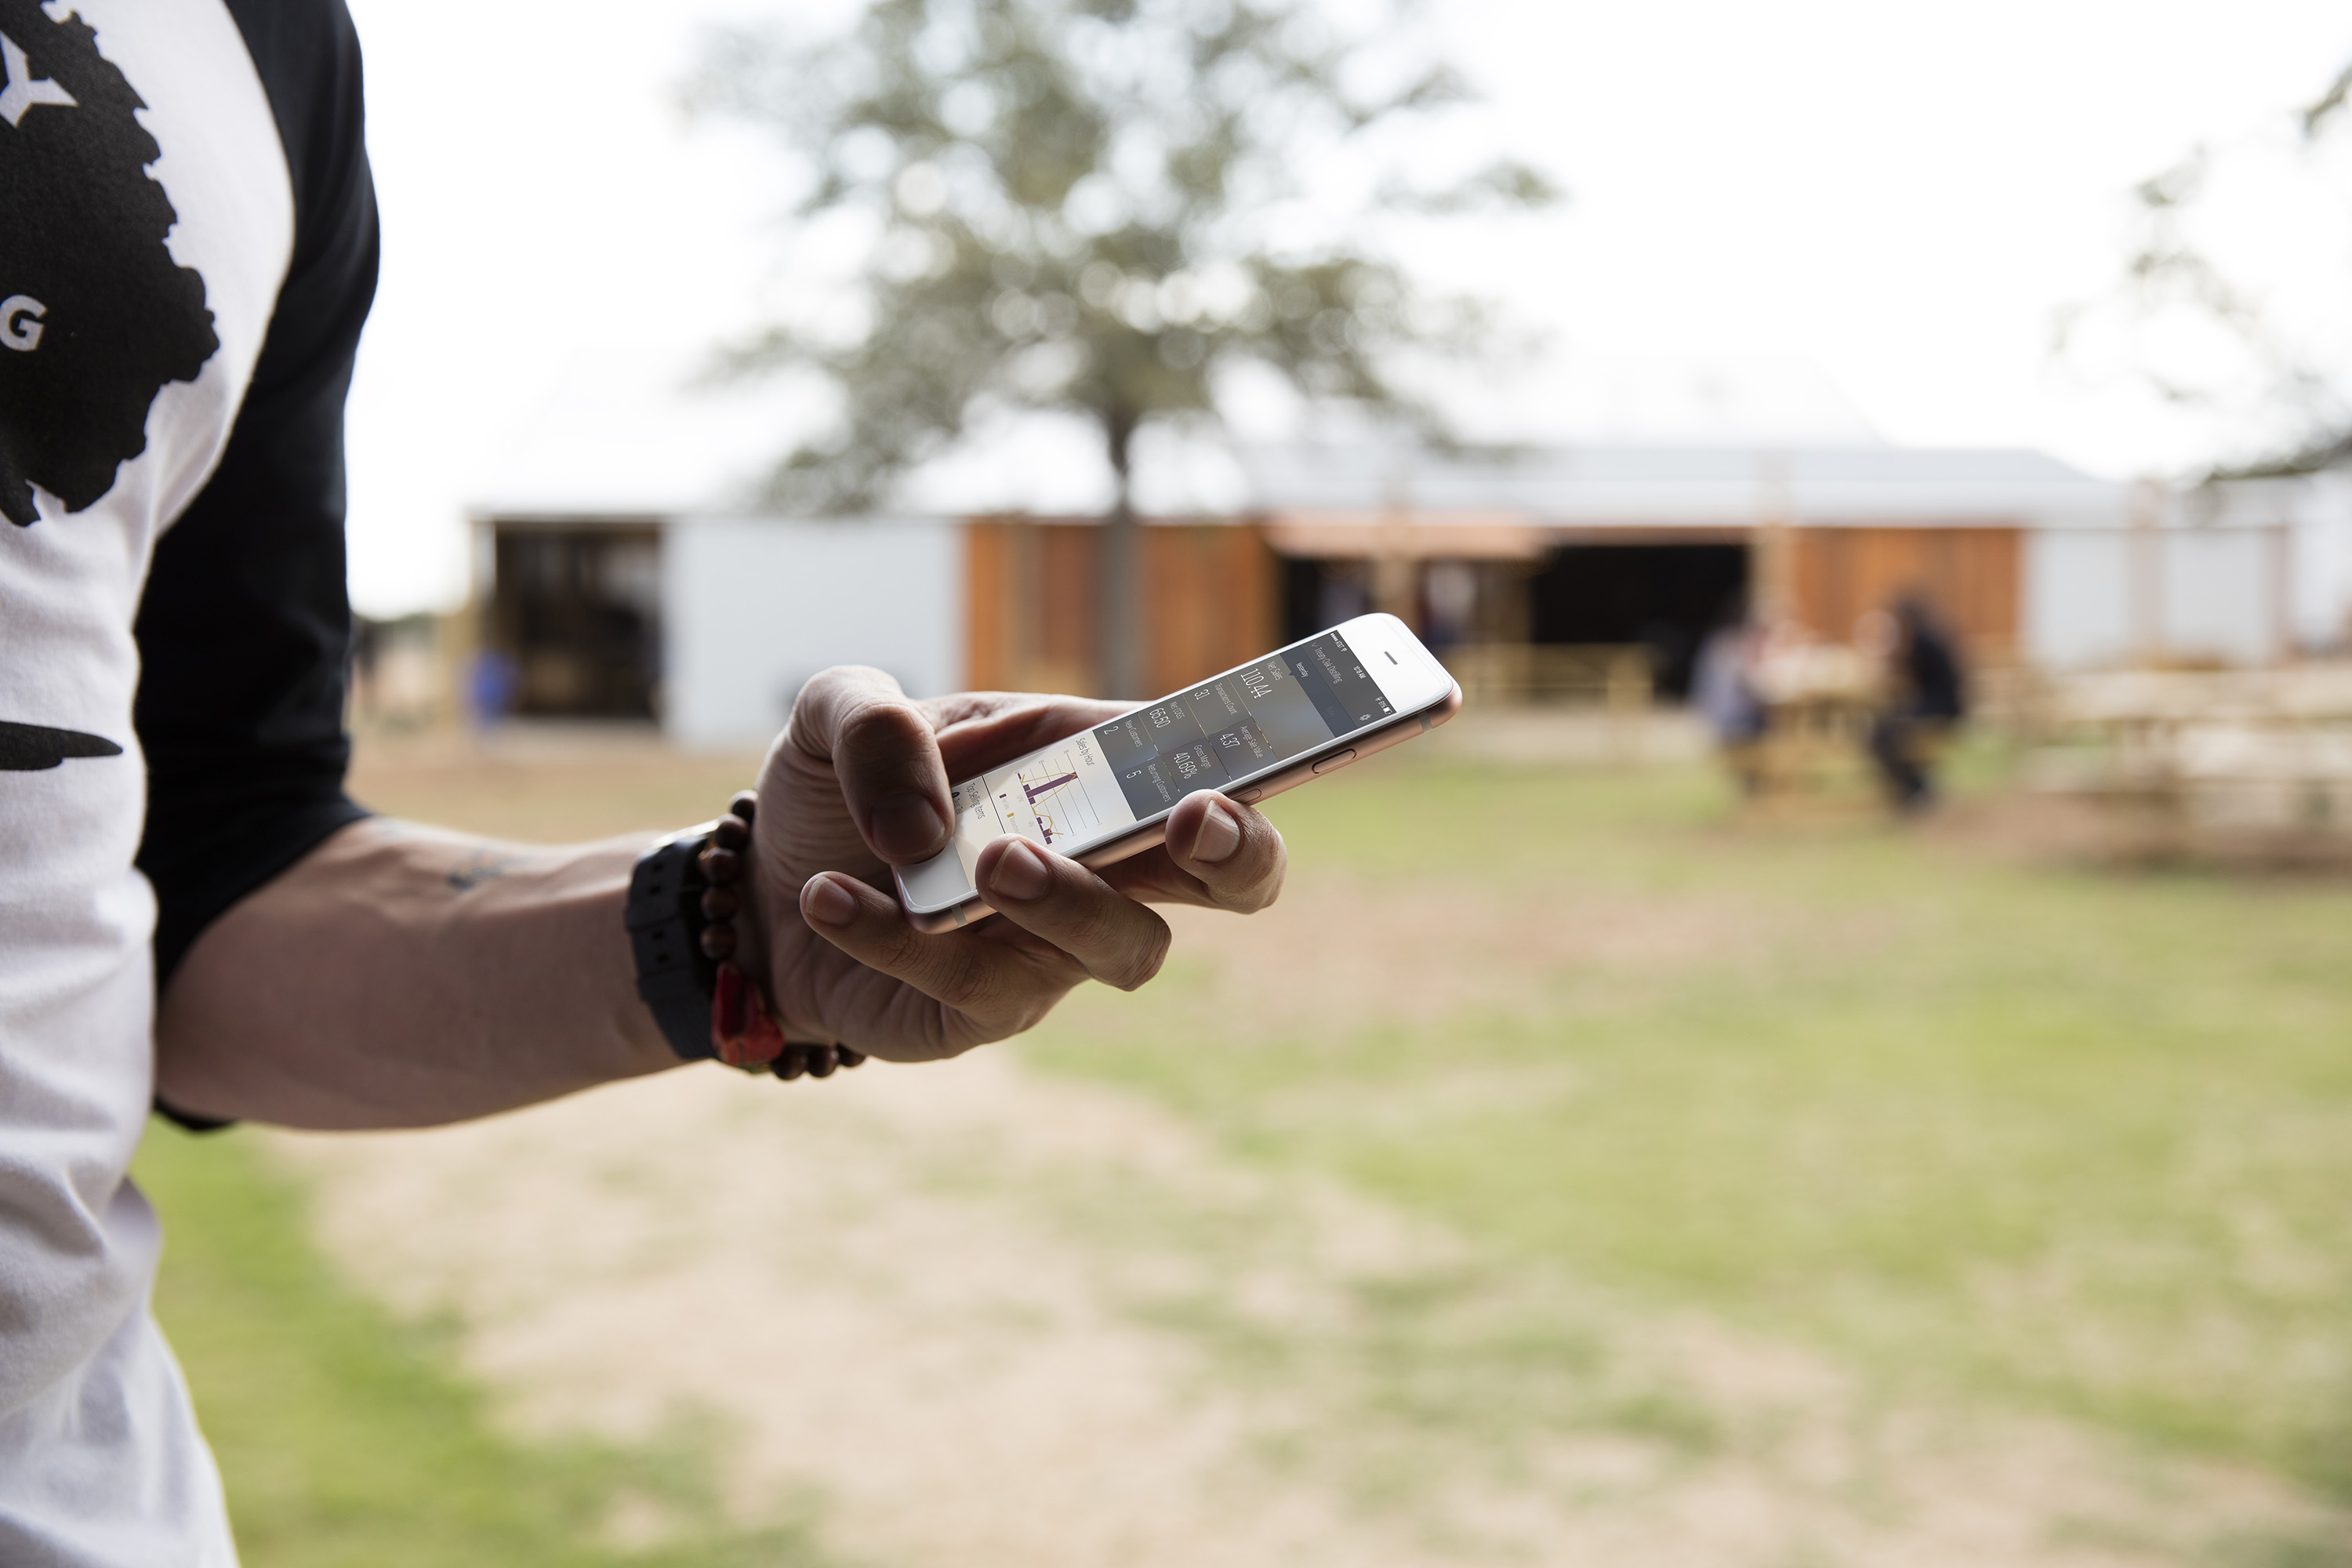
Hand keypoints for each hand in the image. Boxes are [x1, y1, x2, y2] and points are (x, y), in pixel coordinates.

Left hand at [739, 666, 1285, 1061]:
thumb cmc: (841, 790)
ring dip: (1072, 901)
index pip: (1209, 764)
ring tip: (989, 862)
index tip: (1233, 753)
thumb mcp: (837, 714)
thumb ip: (874, 722)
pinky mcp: (986, 1010)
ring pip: (1127, 947)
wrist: (758, 888)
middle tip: (1193, 825)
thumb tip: (925, 821)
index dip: (1249, 763)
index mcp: (1093, 769)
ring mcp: (1055, 945)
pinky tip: (831, 895)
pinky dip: (900, 936)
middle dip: (1239, 853)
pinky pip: (977, 984)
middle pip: (1232, 877)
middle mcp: (1103, 862)